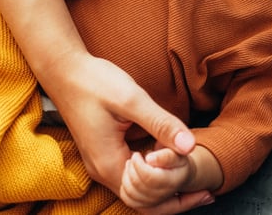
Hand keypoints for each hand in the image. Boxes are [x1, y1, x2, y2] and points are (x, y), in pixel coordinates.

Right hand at [43, 52, 211, 212]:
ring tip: (195, 181)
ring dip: (164, 187)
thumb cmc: (94, 82)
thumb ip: (162, 124)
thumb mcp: (132, 100)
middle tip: (207, 192)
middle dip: (174, 199)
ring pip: (137, 191)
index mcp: (109, 163)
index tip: (203, 186)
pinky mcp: (104, 153)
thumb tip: (191, 146)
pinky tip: (172, 162)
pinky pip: (132, 176)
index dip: (176, 197)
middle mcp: (103, 170)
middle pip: (143, 201)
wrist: (64, 70)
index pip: (147, 199)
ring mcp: (102, 163)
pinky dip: (154, 175)